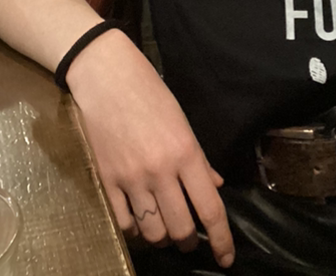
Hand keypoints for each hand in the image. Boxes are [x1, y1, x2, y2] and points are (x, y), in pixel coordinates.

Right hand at [67, 31, 234, 267]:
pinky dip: (136, 230)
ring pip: (153, 232)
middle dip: (190, 242)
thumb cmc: (150, 93)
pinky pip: (124, 223)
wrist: (107, 78)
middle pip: (181, 229)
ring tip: (166, 230)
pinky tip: (141, 221)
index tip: (227, 258)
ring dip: (163, 238)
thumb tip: (215, 186)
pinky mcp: (107, 181)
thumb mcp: (183, 122)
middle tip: (191, 238)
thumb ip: (200, 159)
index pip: (210, 208)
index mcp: (186, 153)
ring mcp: (132, 179)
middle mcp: (161, 171)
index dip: (222, 240)